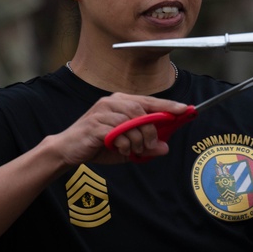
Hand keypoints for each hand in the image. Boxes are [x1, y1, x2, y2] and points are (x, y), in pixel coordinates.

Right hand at [54, 93, 190, 164]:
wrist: (68, 150)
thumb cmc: (98, 145)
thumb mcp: (127, 148)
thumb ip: (146, 146)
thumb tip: (165, 148)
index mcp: (121, 102)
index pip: (149, 101)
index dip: (168, 105)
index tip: (185, 109)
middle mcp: (111, 102)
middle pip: (141, 110)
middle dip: (151, 130)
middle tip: (151, 145)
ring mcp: (101, 112)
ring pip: (130, 121)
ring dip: (137, 139)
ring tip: (133, 149)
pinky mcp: (94, 125)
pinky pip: (117, 133)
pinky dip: (123, 144)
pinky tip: (120, 149)